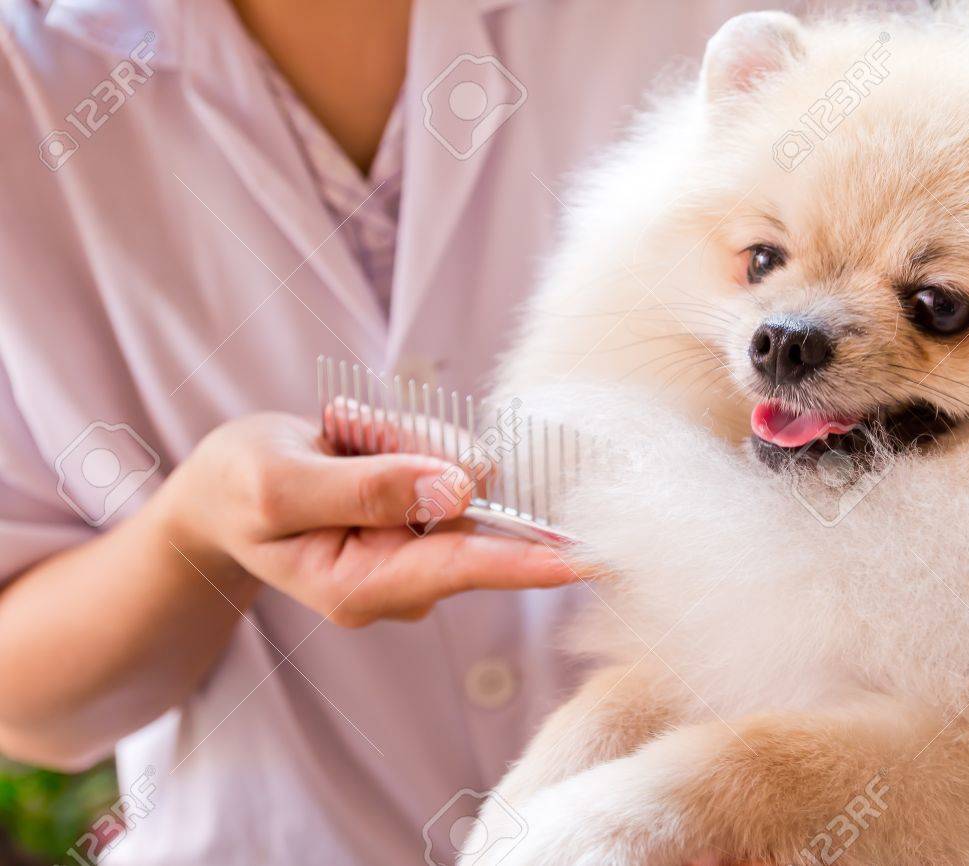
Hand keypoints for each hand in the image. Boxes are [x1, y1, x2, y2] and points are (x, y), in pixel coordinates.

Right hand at [153, 412, 577, 624]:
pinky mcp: (427, 519)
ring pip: (458, 472)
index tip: (596, 558)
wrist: (221, 493)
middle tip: (343, 433)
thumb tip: (461, 488)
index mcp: (362, 586)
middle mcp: (404, 580)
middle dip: (419, 450)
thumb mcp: (280, 484)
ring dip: (404, 439)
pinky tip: (353, 440)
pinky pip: (444, 459)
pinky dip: (406, 438)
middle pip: (464, 502)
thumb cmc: (239, 489)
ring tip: (337, 438)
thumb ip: (369, 488)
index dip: (533, 559)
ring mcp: (419, 551)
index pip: (465, 568)